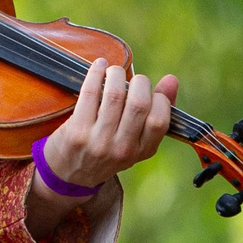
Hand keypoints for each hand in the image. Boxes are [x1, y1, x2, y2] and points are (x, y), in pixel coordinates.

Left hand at [38, 63, 177, 192]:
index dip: (159, 99)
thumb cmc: (107, 152)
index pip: (159, 120)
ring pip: (115, 95)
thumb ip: (157, 112)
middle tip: (134, 79)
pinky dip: (96, 73)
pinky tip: (99, 66)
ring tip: (115, 71)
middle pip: (139, 104)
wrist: (70, 175)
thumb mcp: (136, 141)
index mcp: (141, 151)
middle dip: (140, 82)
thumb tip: (172, 79)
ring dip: (117, 73)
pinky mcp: (77, 131)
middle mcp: (122, 149)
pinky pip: (90, 92)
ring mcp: (99, 141)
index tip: (152, 92)